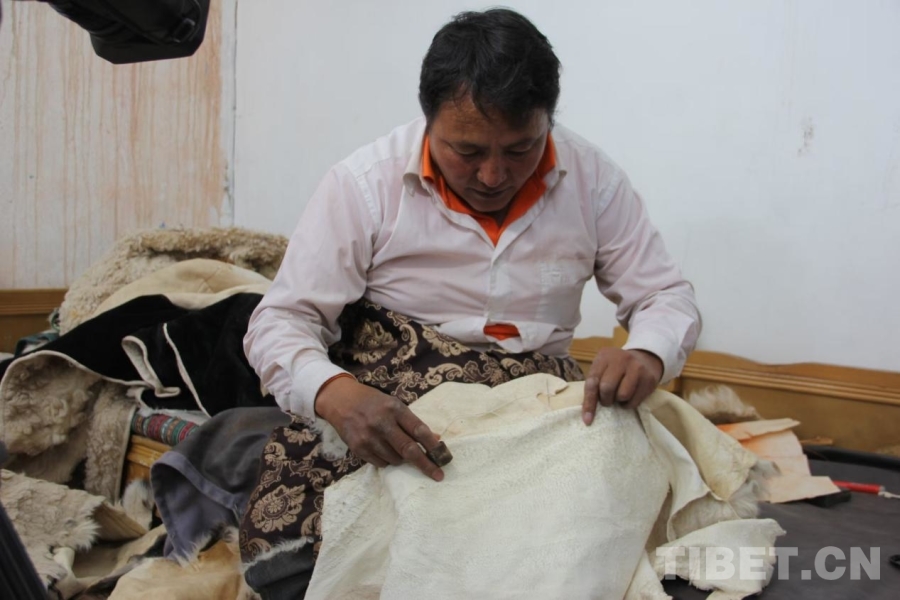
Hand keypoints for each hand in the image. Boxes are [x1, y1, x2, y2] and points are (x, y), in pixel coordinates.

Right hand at [315, 377, 444, 481]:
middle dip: (426, 464)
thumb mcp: (393, 404)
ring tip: (399, 450)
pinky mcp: (358, 448)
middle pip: (409, 449)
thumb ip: (412, 422)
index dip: (433, 445)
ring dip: (403, 460)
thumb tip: (435, 439)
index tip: (444, 457)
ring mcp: (369, 437)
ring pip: (395, 459)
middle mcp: (382, 422)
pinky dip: (388, 461)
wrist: (340, 401)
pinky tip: (385, 451)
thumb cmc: (372, 402)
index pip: (419, 430)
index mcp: (394, 408)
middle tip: (438, 475)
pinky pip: (381, 463)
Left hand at [582, 348, 662, 424]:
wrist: (644, 359)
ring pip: (623, 395)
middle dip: (605, 399)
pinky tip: (630, 396)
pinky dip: (629, 404)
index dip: (589, 402)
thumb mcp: (603, 369)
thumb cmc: (616, 368)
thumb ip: (594, 385)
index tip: (587, 420)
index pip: (592, 381)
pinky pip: (635, 401)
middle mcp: (621, 359)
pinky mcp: (649, 379)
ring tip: (619, 395)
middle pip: (607, 388)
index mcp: (604, 356)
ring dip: (618, 401)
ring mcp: (637, 367)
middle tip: (607, 400)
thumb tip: (588, 414)